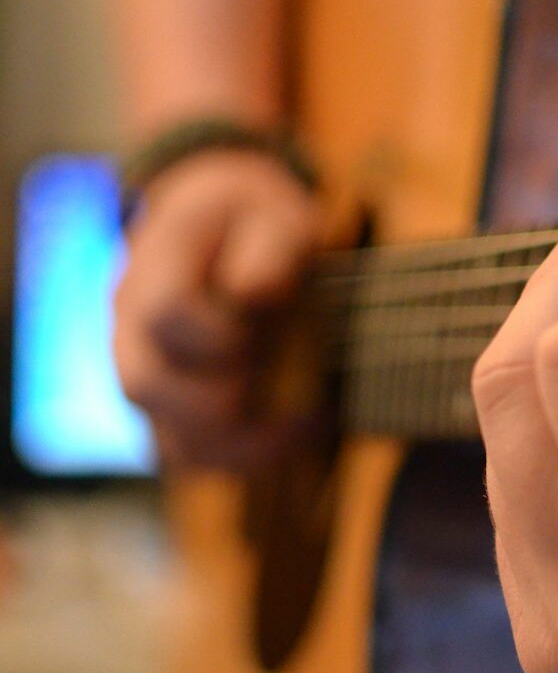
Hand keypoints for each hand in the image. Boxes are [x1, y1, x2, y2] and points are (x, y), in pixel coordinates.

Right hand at [114, 149, 320, 467]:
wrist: (236, 234)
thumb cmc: (260, 226)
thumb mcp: (277, 213)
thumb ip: (269, 248)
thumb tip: (251, 293)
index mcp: (152, 268)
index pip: (164, 315)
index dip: (222, 331)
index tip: (269, 319)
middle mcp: (133, 330)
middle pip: (147, 387)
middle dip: (228, 390)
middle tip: (283, 368)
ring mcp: (150, 378)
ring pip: (170, 439)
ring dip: (245, 439)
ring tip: (308, 416)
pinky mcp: (174, 416)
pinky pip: (197, 459)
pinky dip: (252, 457)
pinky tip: (302, 432)